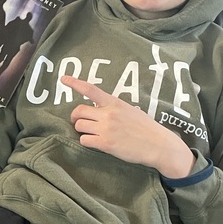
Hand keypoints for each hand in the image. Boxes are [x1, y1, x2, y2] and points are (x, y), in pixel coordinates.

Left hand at [61, 75, 194, 178]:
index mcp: (114, 102)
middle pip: (78, 111)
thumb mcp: (130, 110)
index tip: (63, 79)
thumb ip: (113, 108)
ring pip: (79, 126)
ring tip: (91, 134)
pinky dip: (87, 141)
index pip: (91, 89)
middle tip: (78, 122)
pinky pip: (84, 140)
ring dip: (81, 131)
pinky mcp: (106, 144)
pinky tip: (95, 143)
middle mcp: (108, 113)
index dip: (75, 83)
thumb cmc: (145, 128)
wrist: (158, 145)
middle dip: (75, 117)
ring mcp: (106, 128)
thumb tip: (98, 110)